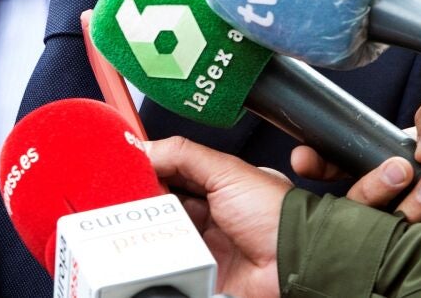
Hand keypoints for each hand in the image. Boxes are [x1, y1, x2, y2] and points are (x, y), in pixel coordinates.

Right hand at [147, 136, 291, 296]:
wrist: (293, 261)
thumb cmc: (275, 216)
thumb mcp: (226, 171)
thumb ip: (183, 154)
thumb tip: (145, 148)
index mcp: (217, 187)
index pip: (172, 172)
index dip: (150, 168)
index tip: (128, 167)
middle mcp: (208, 216)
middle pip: (162, 204)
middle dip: (145, 199)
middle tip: (132, 195)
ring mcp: (202, 246)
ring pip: (160, 233)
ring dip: (149, 226)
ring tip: (142, 220)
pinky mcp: (197, 272)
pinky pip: (166, 263)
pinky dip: (154, 255)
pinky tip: (149, 245)